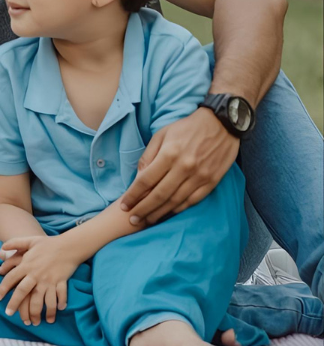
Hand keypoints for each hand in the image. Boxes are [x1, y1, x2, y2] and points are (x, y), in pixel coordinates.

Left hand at [0, 235, 79, 325]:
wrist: (68, 245)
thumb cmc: (48, 243)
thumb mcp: (29, 240)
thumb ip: (15, 243)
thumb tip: (1, 247)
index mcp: (27, 265)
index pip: (11, 278)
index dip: (3, 288)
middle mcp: (36, 275)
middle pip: (23, 292)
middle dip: (15, 304)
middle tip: (9, 314)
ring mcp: (49, 280)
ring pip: (41, 300)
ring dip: (39, 313)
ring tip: (36, 322)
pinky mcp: (61, 283)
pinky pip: (59, 297)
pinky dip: (59, 304)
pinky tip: (58, 311)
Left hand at [120, 108, 239, 224]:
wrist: (221, 124)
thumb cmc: (186, 128)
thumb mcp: (162, 134)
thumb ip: (149, 156)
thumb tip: (139, 177)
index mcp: (169, 154)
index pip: (146, 180)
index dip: (133, 195)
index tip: (124, 205)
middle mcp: (184, 167)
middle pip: (159, 195)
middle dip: (143, 209)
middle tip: (132, 219)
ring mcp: (199, 176)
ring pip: (175, 201)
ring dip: (159, 213)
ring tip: (147, 221)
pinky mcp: (212, 181)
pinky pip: (193, 200)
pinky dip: (179, 209)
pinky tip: (168, 214)